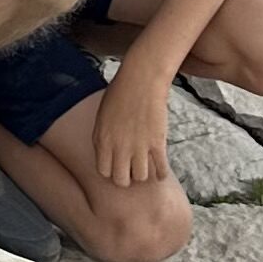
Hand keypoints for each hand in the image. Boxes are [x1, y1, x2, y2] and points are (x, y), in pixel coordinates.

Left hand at [94, 69, 170, 187]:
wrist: (140, 81)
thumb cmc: (119, 94)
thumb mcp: (102, 118)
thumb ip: (104, 139)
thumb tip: (109, 156)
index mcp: (102, 140)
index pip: (104, 172)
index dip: (111, 172)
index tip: (117, 168)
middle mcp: (119, 147)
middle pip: (121, 180)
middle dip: (126, 179)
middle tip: (132, 172)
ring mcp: (139, 147)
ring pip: (141, 177)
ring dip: (144, 175)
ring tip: (146, 169)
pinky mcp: (157, 143)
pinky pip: (160, 170)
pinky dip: (161, 174)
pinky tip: (160, 171)